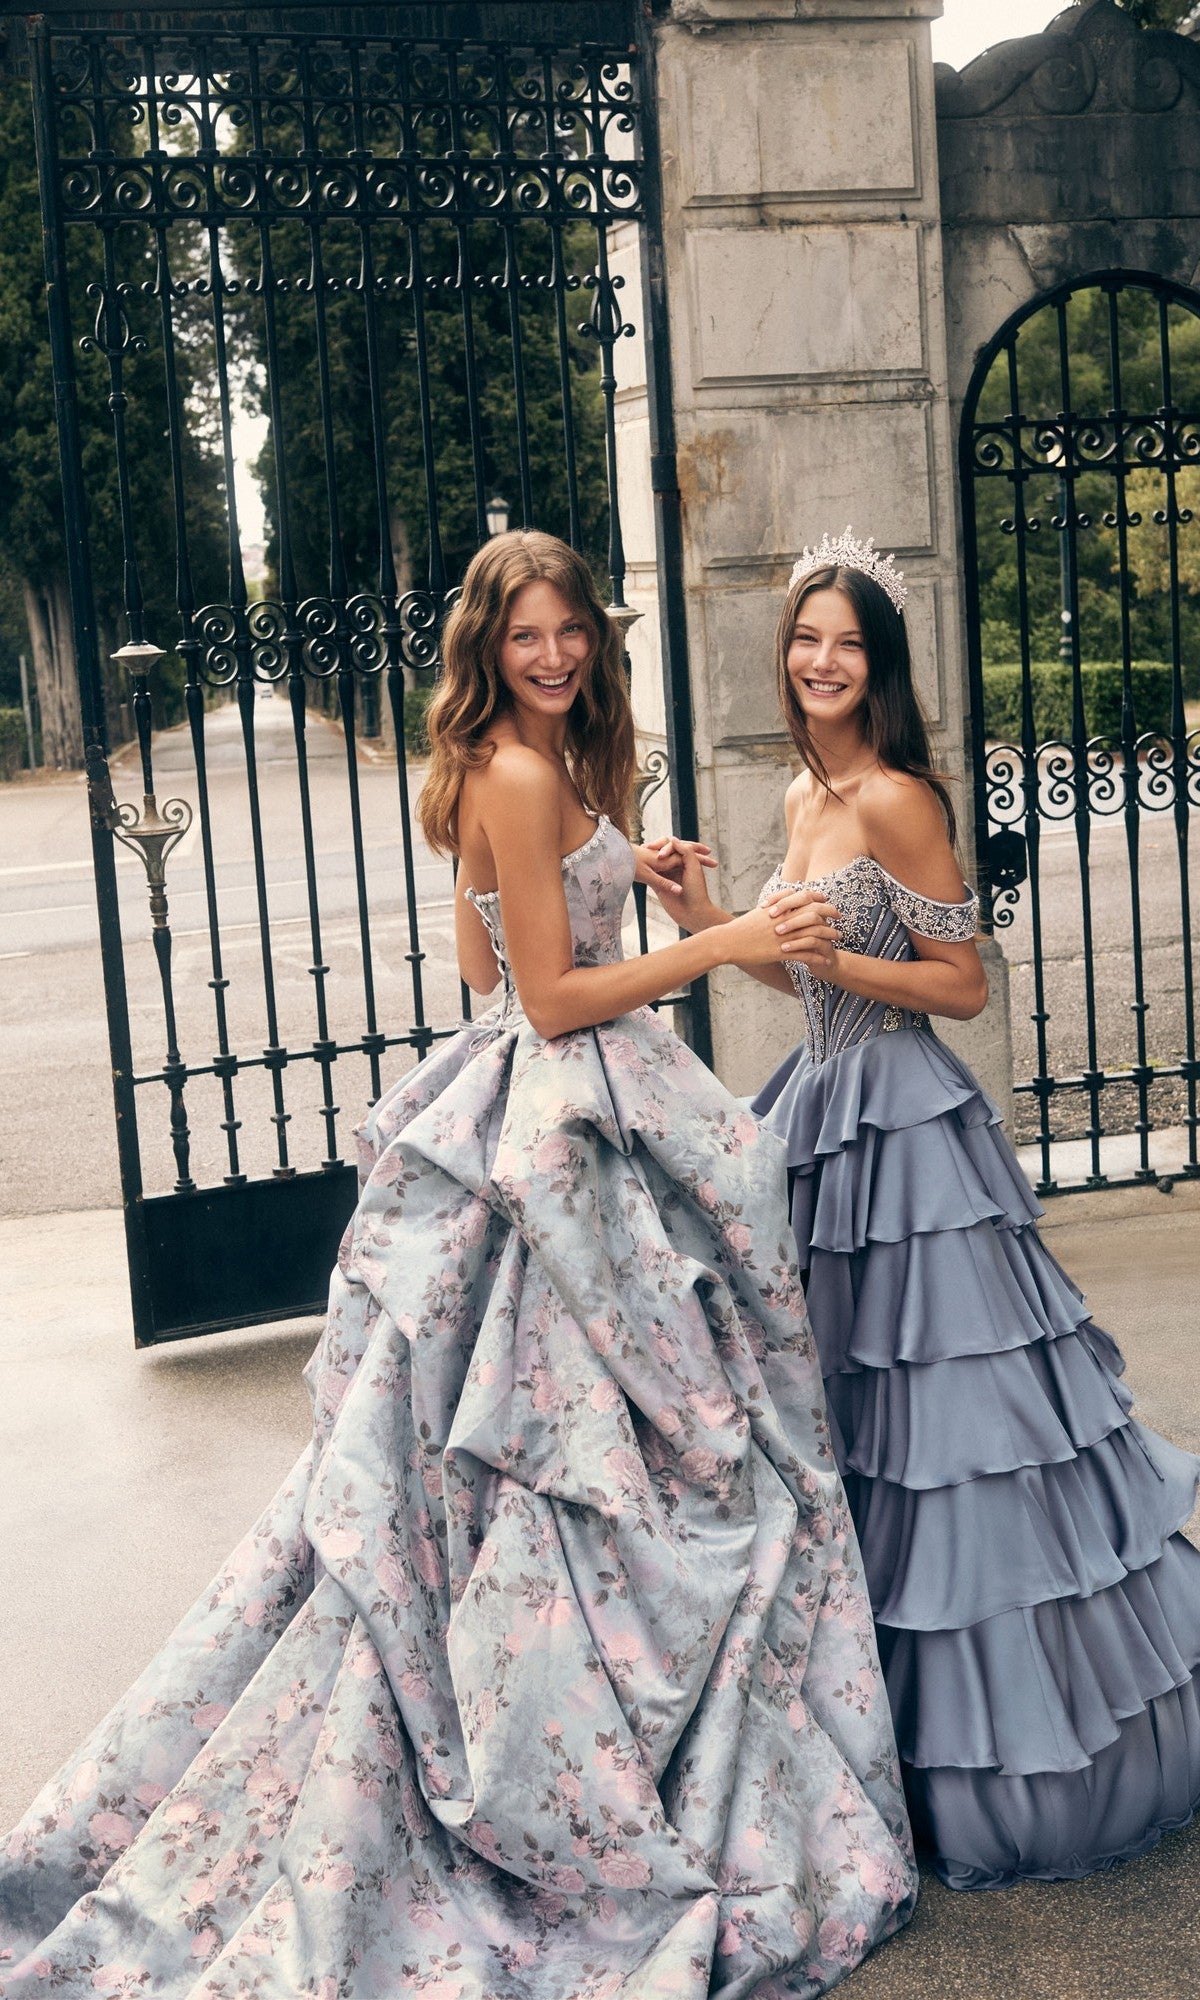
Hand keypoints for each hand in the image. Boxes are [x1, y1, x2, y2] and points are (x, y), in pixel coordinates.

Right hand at [632, 835, 717, 918]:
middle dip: (657, 848)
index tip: (661, 855)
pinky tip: (637, 865)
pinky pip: (651, 874)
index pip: (675, 846)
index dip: (666, 847)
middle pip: (664, 850)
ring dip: (650, 855)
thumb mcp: (693, 868)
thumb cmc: (696, 891)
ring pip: (657, 860)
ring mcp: (668, 875)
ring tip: (641, 851)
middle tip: (648, 849)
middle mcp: (677, 865)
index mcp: (687, 860)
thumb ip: (686, 852)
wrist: (692, 912)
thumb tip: (672, 839)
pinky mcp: (660, 885)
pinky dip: (646, 869)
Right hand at [721, 891, 840, 975]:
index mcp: (778, 909)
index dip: (818, 898)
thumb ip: (775, 904)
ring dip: (829, 935)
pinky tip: (826, 960)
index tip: (826, 901)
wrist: (727, 942)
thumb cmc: (741, 928)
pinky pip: (805, 955)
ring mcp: (783, 936)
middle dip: (830, 913)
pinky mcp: (780, 952)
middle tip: (839, 917)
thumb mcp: (759, 912)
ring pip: (813, 934)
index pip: (805, 897)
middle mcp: (784, 920)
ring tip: (838, 938)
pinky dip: (818, 958)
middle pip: (814, 913)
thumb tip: (786, 897)